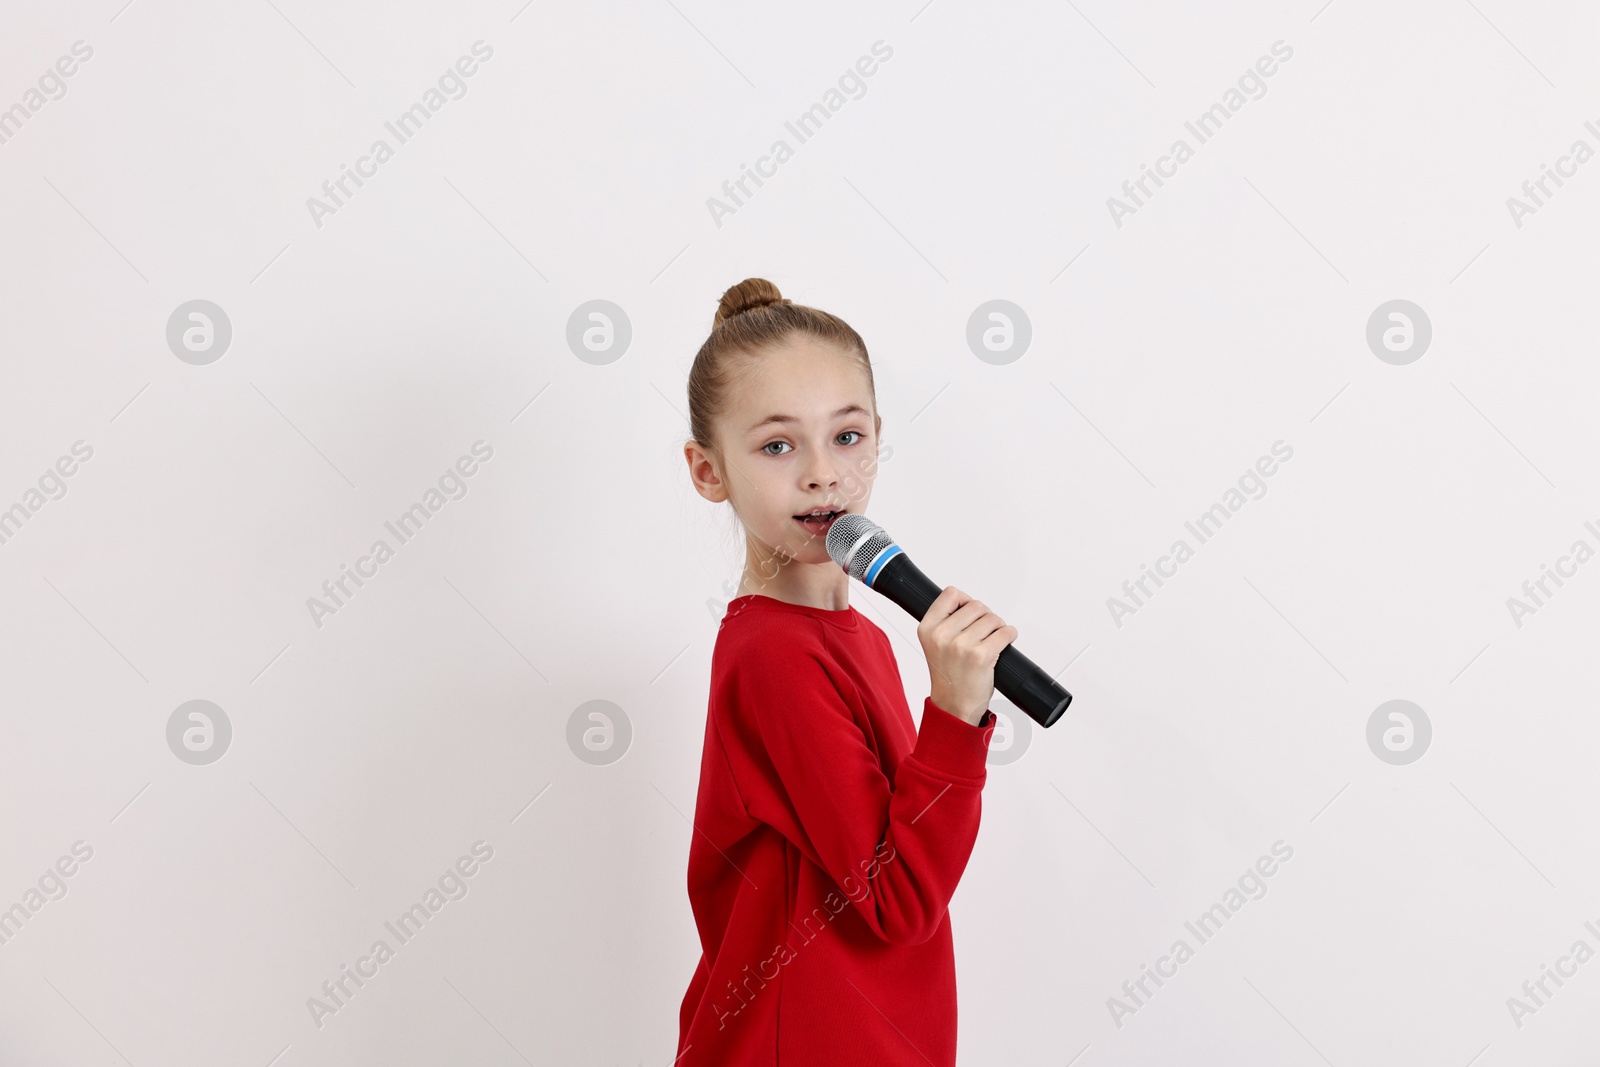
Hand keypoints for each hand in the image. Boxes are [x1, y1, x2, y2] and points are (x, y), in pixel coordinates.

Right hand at [918, 585, 1016, 725]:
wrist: (954, 706)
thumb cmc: (948, 675)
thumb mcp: (934, 644)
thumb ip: (945, 622)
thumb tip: (969, 603)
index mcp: (927, 628)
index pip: (951, 594)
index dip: (964, 600)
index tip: (970, 613)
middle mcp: (942, 635)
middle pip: (976, 605)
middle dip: (985, 617)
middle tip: (983, 633)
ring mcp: (961, 646)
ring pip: (992, 618)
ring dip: (998, 627)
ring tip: (992, 640)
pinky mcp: (981, 656)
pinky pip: (1005, 633)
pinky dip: (1009, 635)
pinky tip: (1003, 643)